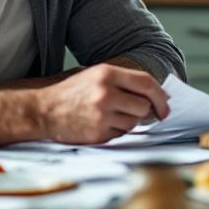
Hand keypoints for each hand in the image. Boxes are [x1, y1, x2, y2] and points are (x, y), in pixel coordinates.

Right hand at [29, 64, 169, 143]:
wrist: (42, 111)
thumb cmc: (72, 93)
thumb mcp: (96, 76)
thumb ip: (123, 82)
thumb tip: (155, 95)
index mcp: (107, 74)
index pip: (146, 83)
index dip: (160, 96)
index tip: (165, 105)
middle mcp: (106, 93)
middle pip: (144, 106)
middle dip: (144, 111)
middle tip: (135, 112)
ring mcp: (102, 114)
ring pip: (134, 123)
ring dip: (128, 122)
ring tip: (110, 116)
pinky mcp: (98, 133)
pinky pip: (121, 135)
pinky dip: (116, 132)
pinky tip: (101, 125)